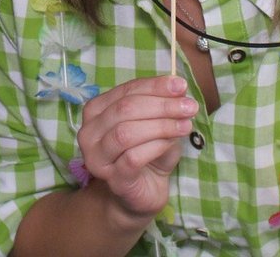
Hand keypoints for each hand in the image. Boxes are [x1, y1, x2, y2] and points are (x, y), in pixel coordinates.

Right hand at [76, 75, 196, 223]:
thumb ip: (162, 105)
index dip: (155, 86)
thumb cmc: (147, 153)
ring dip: (160, 126)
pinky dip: (156, 146)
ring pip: (126, 133)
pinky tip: (172, 143)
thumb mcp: (156, 123)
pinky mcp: (113, 178)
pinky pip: (133, 158)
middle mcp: (89, 132)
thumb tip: (178, 86)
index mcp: (97, 110)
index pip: (126, 90)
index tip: (181, 86)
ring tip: (185, 125)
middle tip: (189, 106)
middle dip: (161, 105)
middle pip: (125, 109)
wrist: (142, 192)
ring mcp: (97, 157)